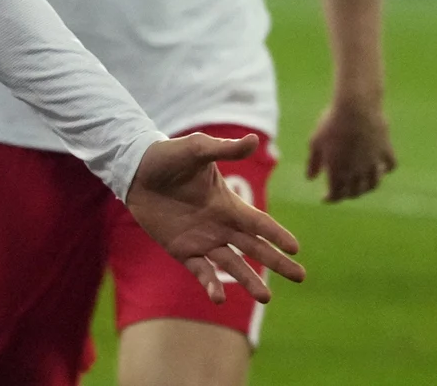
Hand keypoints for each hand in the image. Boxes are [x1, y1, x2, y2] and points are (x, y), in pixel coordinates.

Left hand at [127, 133, 303, 304]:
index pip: (259, 222)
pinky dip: (211, 284)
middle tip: (301, 277)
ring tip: (265, 297)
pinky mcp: (182, 250)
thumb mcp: (197, 150)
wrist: (135, 171)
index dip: (277, 234)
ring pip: (232, 264)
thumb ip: (224, 148)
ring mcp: (203, 239)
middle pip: (255, 247)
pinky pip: (201, 270)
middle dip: (277, 262)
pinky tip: (218, 298)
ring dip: (249, 280)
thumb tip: (254, 140)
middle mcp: (221, 225)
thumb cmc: (168, 156)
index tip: (296, 248)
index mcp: (228, 203)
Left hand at [307, 98, 395, 202]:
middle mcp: (357, 171)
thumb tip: (310, 178)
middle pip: (355, 192)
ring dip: (367, 187)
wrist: (356, 107)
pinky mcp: (386, 150)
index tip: (325, 198)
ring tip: (361, 185)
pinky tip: (380, 167)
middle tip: (342, 191)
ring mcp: (374, 162)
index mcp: (338, 171)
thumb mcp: (315, 142)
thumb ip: (313, 163)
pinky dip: (385, 169)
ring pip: (374, 184)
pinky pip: (390, 166)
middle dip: (347, 194)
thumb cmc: (331, 123)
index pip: (336, 194)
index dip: (331, 198)